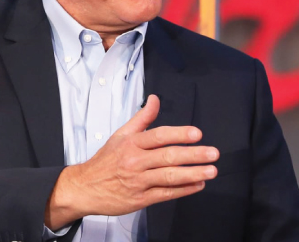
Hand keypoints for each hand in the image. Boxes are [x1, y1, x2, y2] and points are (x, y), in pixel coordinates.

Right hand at [45, 95, 218, 229]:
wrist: (86, 187)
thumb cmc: (106, 159)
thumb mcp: (121, 134)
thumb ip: (142, 117)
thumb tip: (155, 99)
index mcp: (131, 143)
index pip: (158, 136)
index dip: (178, 134)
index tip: (196, 134)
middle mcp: (135, 161)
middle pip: (167, 157)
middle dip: (192, 155)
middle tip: (212, 153)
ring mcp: (138, 182)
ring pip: (169, 177)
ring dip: (192, 174)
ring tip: (211, 171)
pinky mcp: (141, 199)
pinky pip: (165, 194)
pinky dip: (183, 190)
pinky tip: (197, 185)